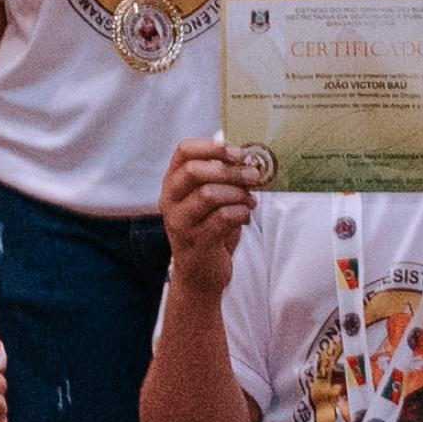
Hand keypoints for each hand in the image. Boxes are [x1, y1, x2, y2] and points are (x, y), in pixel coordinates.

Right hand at [155, 135, 259, 285]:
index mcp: (172, 183)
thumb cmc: (208, 229)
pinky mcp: (195, 242)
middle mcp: (170, 201)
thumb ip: (220, 177)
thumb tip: (248, 156)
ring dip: (238, 194)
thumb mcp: (209, 199)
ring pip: (209, 194)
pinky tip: (246, 216)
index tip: (237, 152)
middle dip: (230, 170)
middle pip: (195, 171)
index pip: (184, 151)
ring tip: (250, 201)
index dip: (212, 147)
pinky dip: (241, 213)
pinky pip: (222, 218)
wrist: (200, 274)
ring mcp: (179, 222)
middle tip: (253, 175)